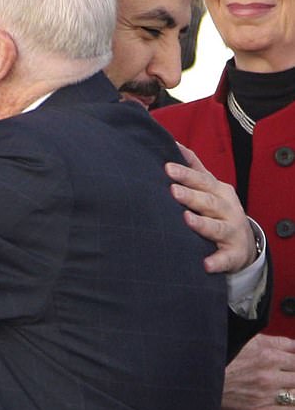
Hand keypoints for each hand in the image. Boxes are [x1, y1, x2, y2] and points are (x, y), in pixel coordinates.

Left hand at [164, 143, 256, 273]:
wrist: (242, 243)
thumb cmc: (217, 210)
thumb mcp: (211, 188)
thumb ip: (195, 168)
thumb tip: (175, 144)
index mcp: (219, 192)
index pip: (202, 181)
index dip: (186, 174)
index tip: (168, 168)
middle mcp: (227, 210)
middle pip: (208, 201)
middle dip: (191, 196)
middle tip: (173, 191)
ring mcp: (231, 232)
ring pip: (217, 228)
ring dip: (202, 224)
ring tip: (187, 220)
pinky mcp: (232, 255)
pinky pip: (224, 259)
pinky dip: (216, 262)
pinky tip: (205, 264)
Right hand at [222, 333, 294, 409]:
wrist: (200, 379)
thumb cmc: (222, 357)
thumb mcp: (249, 340)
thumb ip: (277, 342)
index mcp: (268, 356)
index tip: (294, 364)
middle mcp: (269, 376)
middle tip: (290, 375)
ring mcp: (266, 395)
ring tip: (289, 386)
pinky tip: (293, 401)